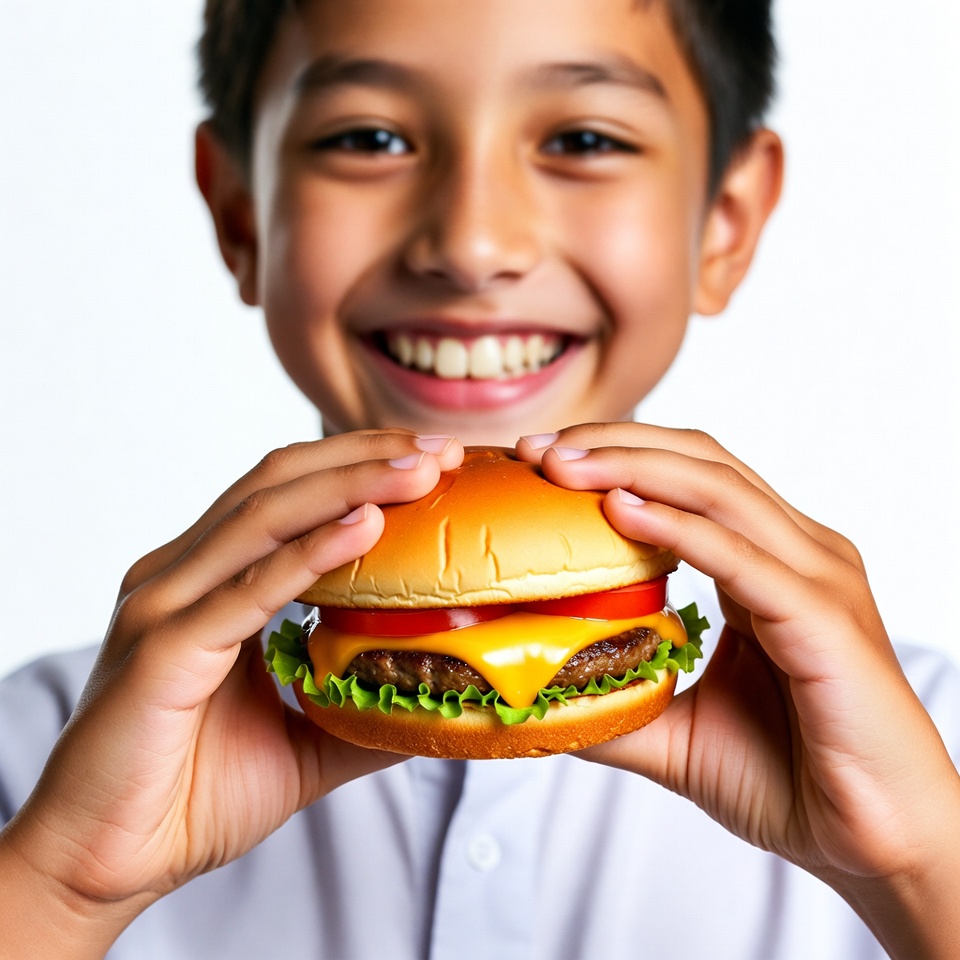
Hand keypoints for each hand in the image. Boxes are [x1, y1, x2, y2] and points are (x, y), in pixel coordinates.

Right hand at [0, 430, 462, 957]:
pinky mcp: (163, 649)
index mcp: (206, 582)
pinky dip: (309, 554)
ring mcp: (164, 605)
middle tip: (442, 450)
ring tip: (419, 471)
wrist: (99, 864)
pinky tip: (366, 529)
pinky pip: (247, 590)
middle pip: (278, 484)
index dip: (358, 465)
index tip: (435, 458)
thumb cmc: (189, 798)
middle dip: (364, 457)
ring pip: (263, 518)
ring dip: (348, 486)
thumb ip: (361, 709)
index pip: (287, 495)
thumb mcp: (303, 742)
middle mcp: (181, 576)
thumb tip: (435, 699)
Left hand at [517, 424, 959, 959]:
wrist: (874, 846)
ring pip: (719, 490)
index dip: (616, 456)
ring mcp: (817, 578)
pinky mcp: (825, 619)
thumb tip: (541, 696)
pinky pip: (741, 558)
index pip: (690, 477)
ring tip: (562, 465)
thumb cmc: (792, 779)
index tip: (541, 460)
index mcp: (769, 563)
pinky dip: (678, 529)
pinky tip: (621, 512)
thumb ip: (618, 703)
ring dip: (633, 468)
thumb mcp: (678, 731)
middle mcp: (798, 553)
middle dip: (614, 445)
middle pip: (701, 462)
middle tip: (537, 449)